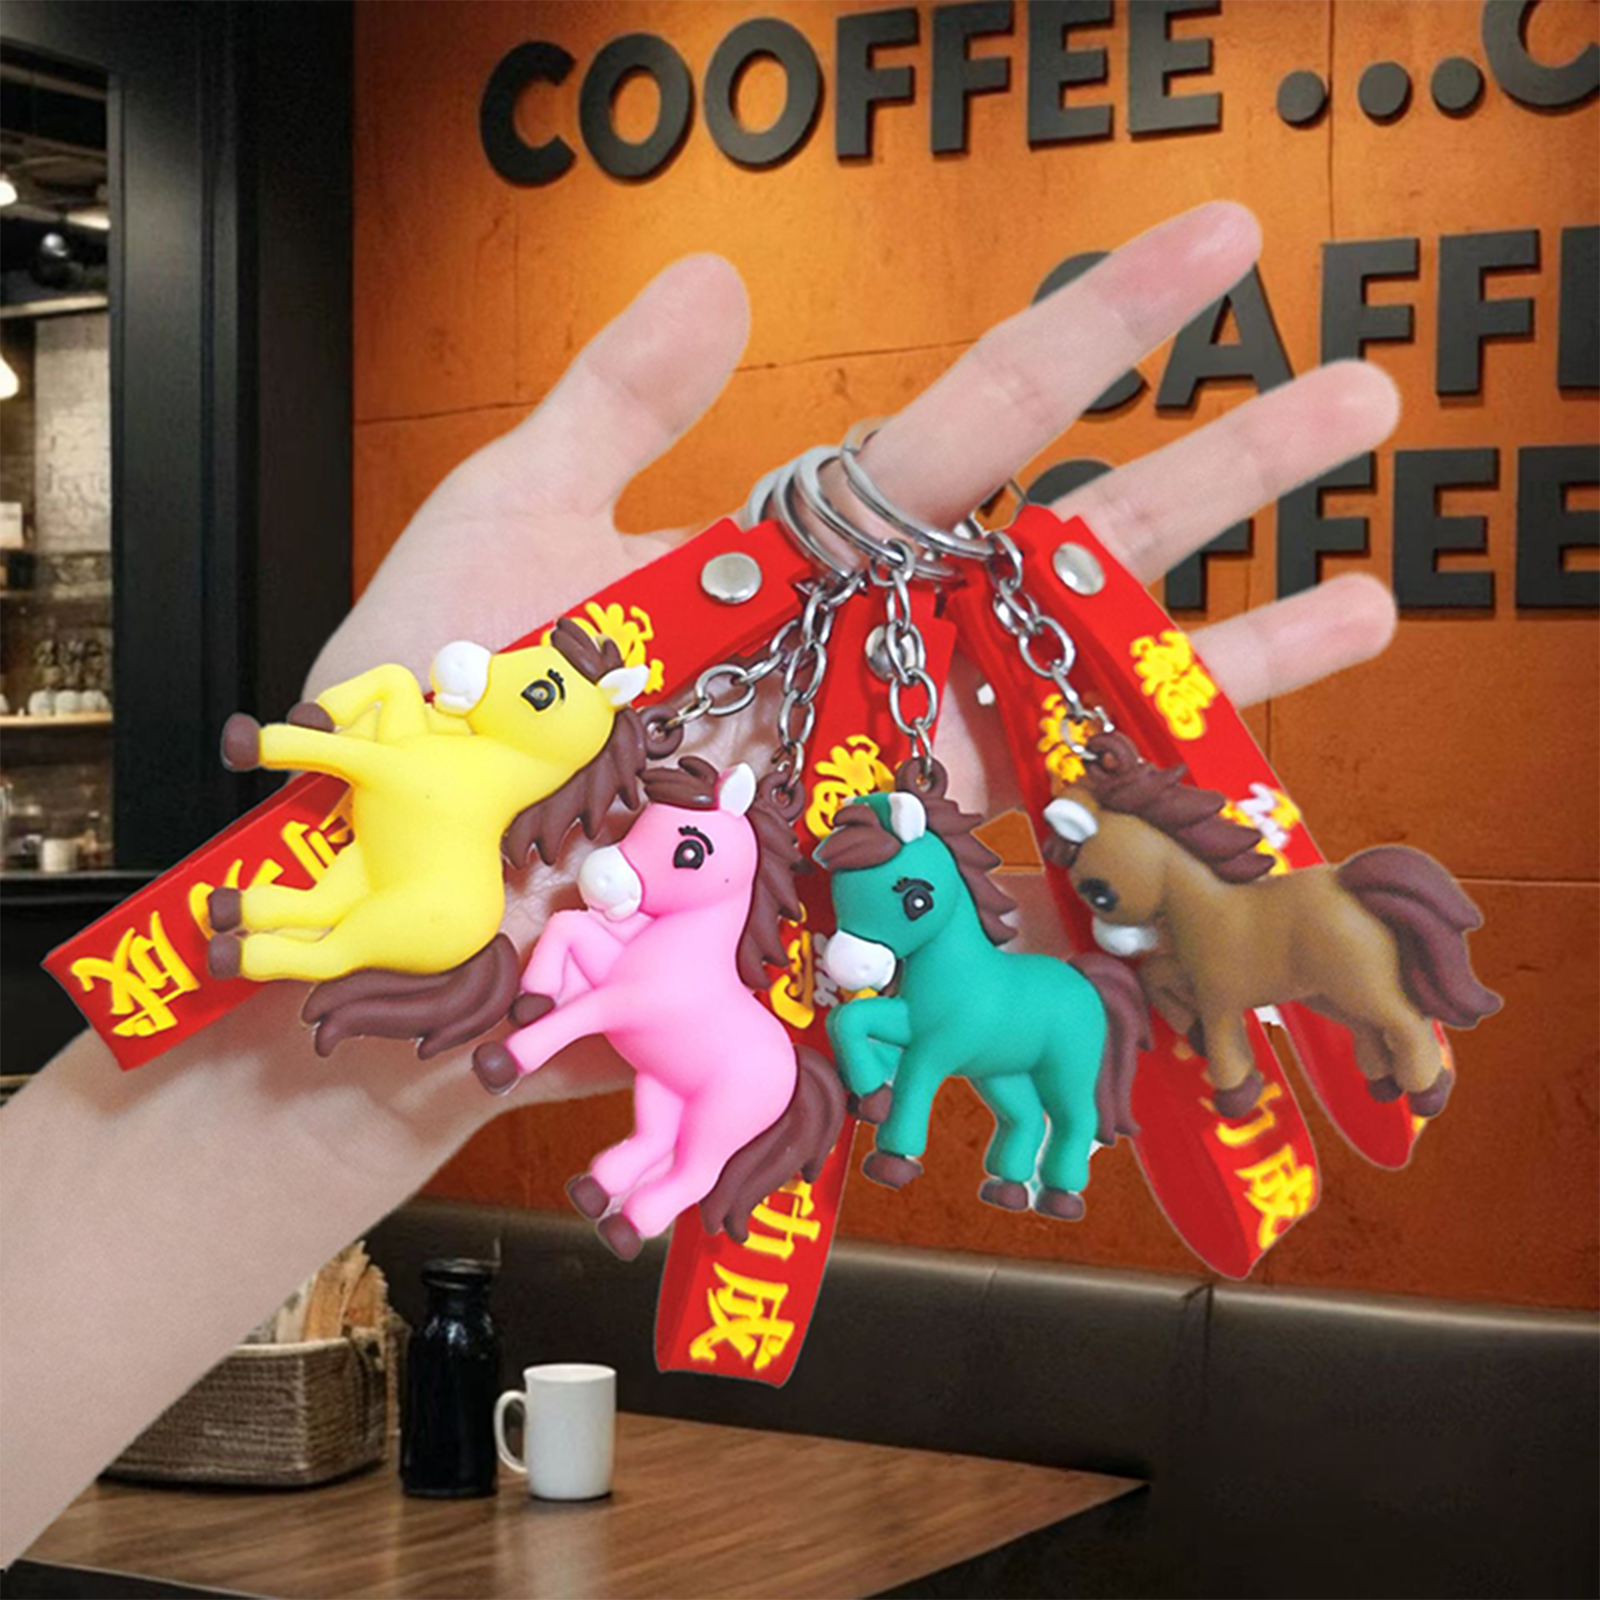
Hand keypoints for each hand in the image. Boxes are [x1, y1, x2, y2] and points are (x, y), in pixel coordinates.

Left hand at [309, 200, 1397, 1108]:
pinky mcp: (874, 899)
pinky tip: (1245, 815)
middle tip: (1370, 389)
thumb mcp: (511, 522)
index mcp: (796, 555)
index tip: (1216, 246)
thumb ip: (618, 403)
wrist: (408, 916)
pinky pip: (1023, 870)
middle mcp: (869, 662)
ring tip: (1376, 590)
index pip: (977, 421)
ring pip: (1082, 710)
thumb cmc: (437, 716)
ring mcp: (884, 784)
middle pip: (1074, 551)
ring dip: (1230, 654)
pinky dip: (1129, 849)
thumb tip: (729, 275)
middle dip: (1224, 471)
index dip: (1101, 330)